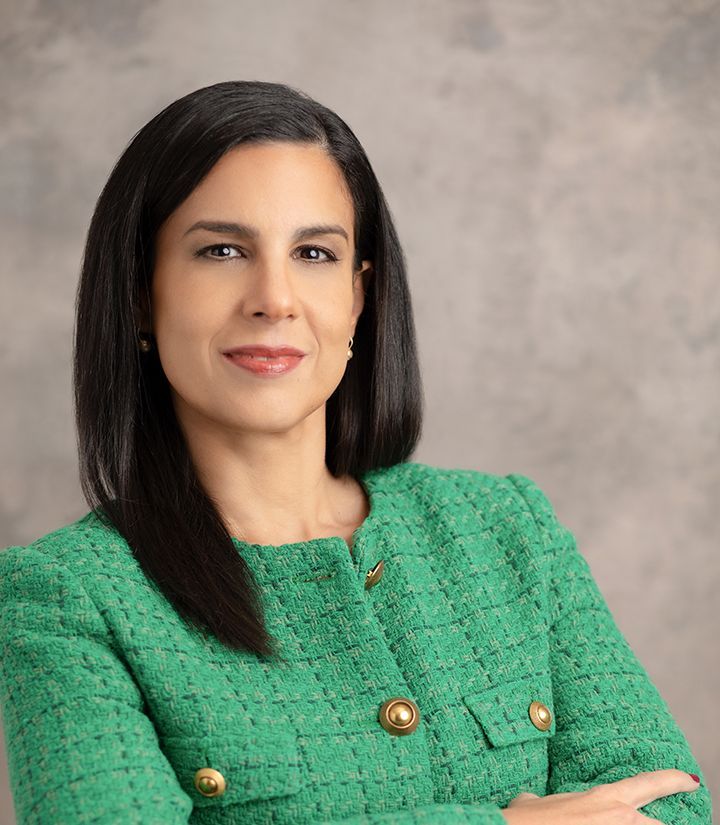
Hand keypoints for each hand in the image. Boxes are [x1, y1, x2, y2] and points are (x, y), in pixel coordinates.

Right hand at [500, 769, 699, 823]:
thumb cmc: (522, 821)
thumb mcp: (535, 801)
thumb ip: (549, 801)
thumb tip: (536, 803)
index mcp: (604, 799)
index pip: (648, 783)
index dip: (672, 781)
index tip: (690, 781)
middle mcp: (619, 820)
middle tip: (662, 823)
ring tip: (613, 824)